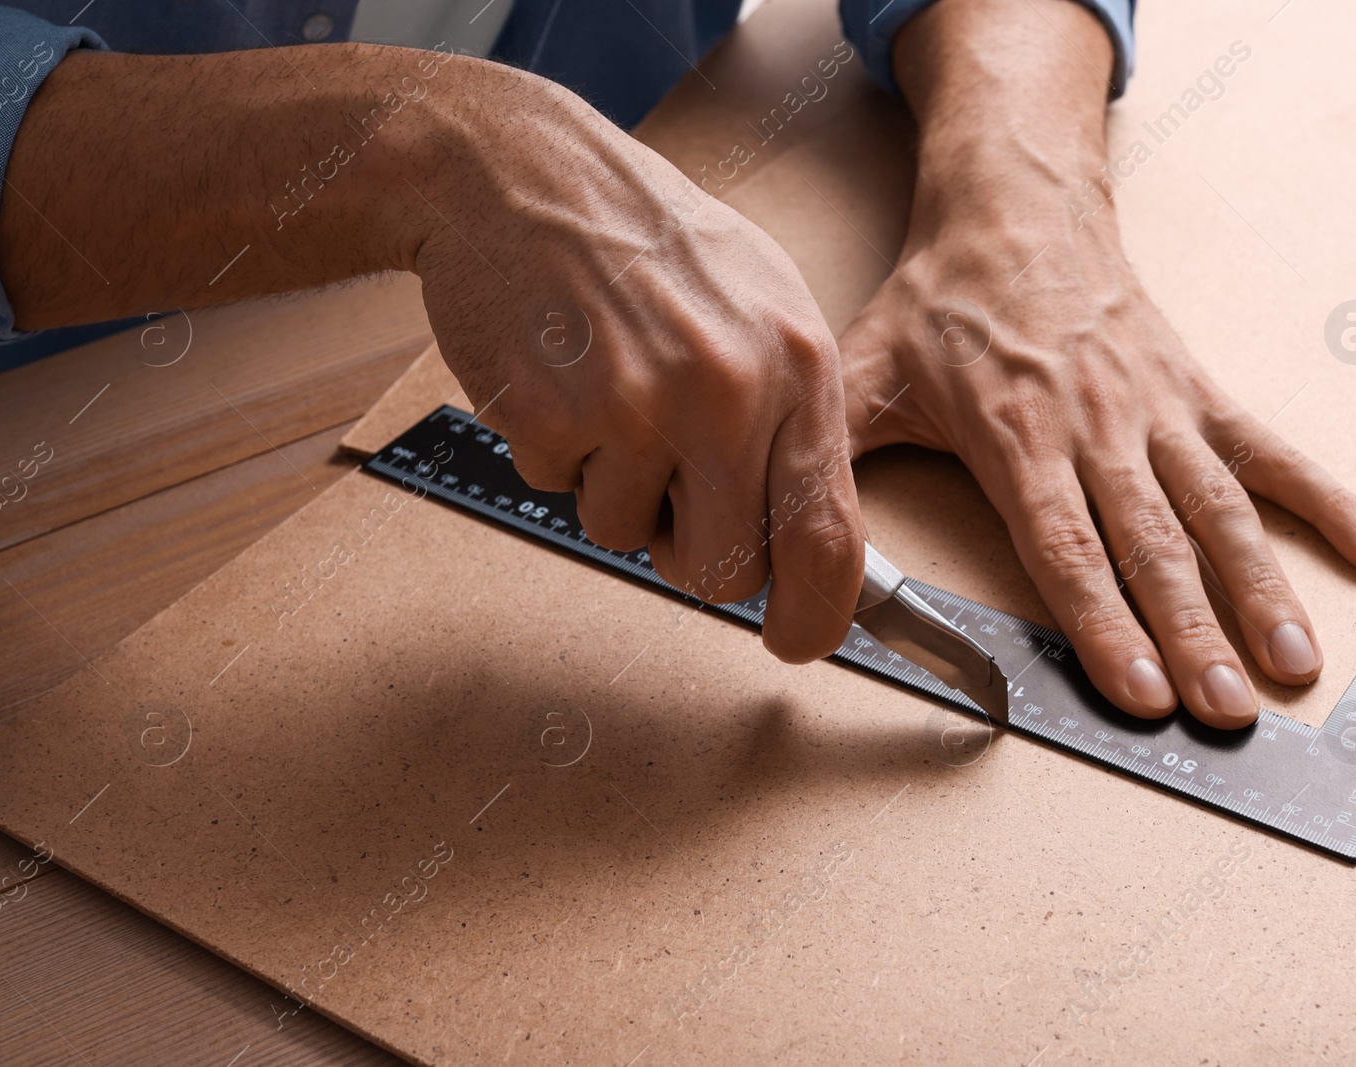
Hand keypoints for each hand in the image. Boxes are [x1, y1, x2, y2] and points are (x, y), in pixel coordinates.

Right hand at [412, 66, 864, 662]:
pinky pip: (558, 492)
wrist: (524, 175)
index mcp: (799, 368)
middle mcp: (728, 392)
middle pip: (724, 572)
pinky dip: (558, 455)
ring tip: (612, 394)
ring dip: (614, 490)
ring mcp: (635, 407)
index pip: (830, 538)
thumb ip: (796, 421)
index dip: (815, 616)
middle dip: (691, 554)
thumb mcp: (766, 308)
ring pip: (628, 538)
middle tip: (669, 488)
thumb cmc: (651, 242)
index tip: (795, 639)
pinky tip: (565, 378)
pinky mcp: (549, 416)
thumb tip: (809, 539)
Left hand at [838, 0, 1355, 726]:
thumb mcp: (858, 373)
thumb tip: (779, 555)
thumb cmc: (939, 303)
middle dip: (1191, 632)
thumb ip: (824, 464)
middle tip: (1225, 714)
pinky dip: (1324, 499)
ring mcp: (1155, 410)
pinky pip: (1268, 449)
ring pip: (1217, 509)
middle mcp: (1096, 426)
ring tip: (1293, 666)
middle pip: (1151, 543)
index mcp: (1015, 432)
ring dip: (1258, 590)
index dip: (1102, 619)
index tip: (1140, 688)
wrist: (1017, 207)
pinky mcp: (1195, 391)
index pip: (1063, 543)